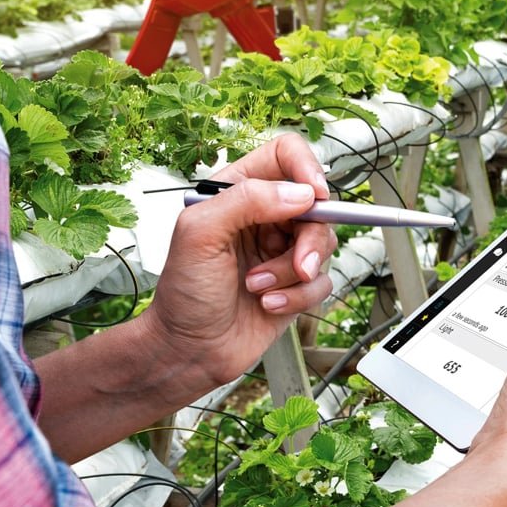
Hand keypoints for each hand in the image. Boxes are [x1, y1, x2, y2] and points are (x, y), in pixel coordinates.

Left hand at [139, 135, 337, 400]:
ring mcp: (282, 250)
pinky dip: (298, 296)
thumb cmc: (183, 295)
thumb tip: (299, 193)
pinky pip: (322, 281)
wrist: (189, 351)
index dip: (306, 168)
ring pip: (323, 244)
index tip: (314, 195)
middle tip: (298, 263)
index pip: (285, 156)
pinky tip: (269, 304)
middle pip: (316, 204)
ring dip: (294, 272)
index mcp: (237, 192)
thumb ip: (245, 201)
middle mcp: (264, 216)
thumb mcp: (199, 235)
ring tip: (260, 287)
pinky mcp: (296, 283)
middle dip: (309, 239)